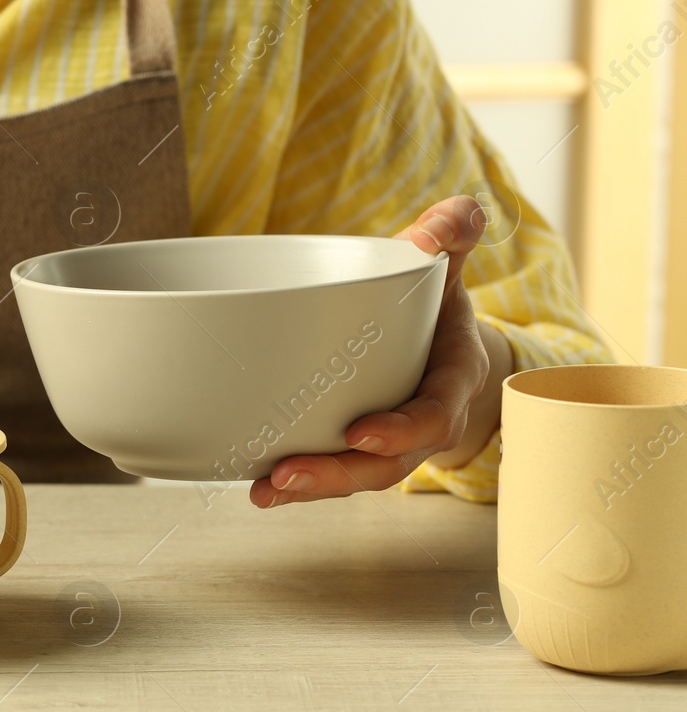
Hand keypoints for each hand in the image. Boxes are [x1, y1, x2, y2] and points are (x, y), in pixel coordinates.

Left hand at [249, 195, 511, 507]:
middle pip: (388, 464)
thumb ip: (449, 237)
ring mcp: (389, 439)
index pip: (435, 416)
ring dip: (311, 488)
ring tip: (265, 491)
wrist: (439, 333)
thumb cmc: (438, 300)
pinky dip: (298, 482)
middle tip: (287, 475)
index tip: (358, 434)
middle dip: (339, 475)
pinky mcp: (356, 445)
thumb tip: (448, 220)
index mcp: (451, 379)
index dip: (401, 432)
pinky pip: (333, 470)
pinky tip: (259, 486)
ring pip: (357, 476)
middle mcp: (423, 421)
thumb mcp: (447, 265)